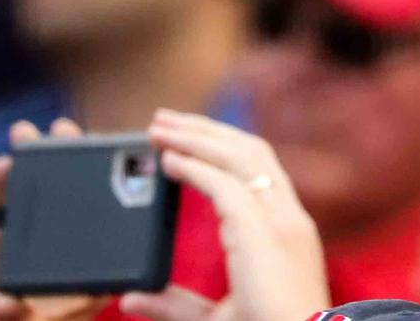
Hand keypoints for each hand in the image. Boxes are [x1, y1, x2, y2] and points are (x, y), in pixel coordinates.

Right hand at [0, 120, 106, 320]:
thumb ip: (59, 314)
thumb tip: (58, 299)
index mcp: (82, 259)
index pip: (106, 217)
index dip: (112, 183)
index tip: (118, 156)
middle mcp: (57, 238)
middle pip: (69, 190)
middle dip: (68, 157)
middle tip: (66, 130)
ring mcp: (22, 232)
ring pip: (31, 186)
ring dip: (30, 157)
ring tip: (28, 133)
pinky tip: (3, 165)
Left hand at [120, 111, 327, 320]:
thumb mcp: (213, 319)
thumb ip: (175, 305)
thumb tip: (130, 297)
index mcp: (288, 233)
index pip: (260, 170)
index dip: (223, 148)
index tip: (186, 140)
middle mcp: (288, 218)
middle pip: (252, 151)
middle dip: (206, 131)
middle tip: (163, 120)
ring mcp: (280, 222)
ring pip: (242, 157)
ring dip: (198, 138)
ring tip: (159, 128)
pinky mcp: (264, 234)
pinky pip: (226, 187)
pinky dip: (195, 168)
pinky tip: (168, 161)